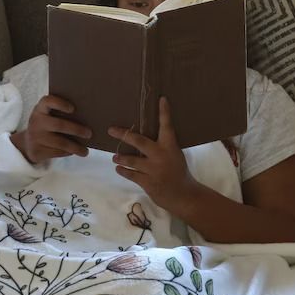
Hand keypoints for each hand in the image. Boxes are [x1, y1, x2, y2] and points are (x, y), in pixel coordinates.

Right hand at [11, 95, 90, 163]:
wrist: (28, 144)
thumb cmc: (46, 126)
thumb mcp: (48, 117)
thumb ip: (61, 114)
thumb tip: (86, 120)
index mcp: (40, 109)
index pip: (48, 101)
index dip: (60, 103)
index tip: (73, 109)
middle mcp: (36, 121)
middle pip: (59, 125)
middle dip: (76, 129)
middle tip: (89, 133)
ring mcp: (35, 137)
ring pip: (60, 143)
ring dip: (75, 147)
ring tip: (85, 151)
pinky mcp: (37, 151)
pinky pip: (57, 152)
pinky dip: (68, 153)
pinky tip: (74, 152)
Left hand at [109, 97, 197, 212]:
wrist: (184, 195)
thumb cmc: (178, 172)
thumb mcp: (174, 155)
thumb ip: (163, 147)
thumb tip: (145, 138)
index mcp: (170, 146)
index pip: (167, 126)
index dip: (164, 112)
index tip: (161, 99)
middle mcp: (160, 155)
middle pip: (139, 142)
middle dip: (124, 135)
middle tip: (111, 130)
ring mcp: (153, 170)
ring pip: (131, 161)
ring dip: (120, 158)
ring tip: (114, 157)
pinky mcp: (147, 182)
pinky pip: (131, 175)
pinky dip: (123, 171)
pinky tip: (118, 169)